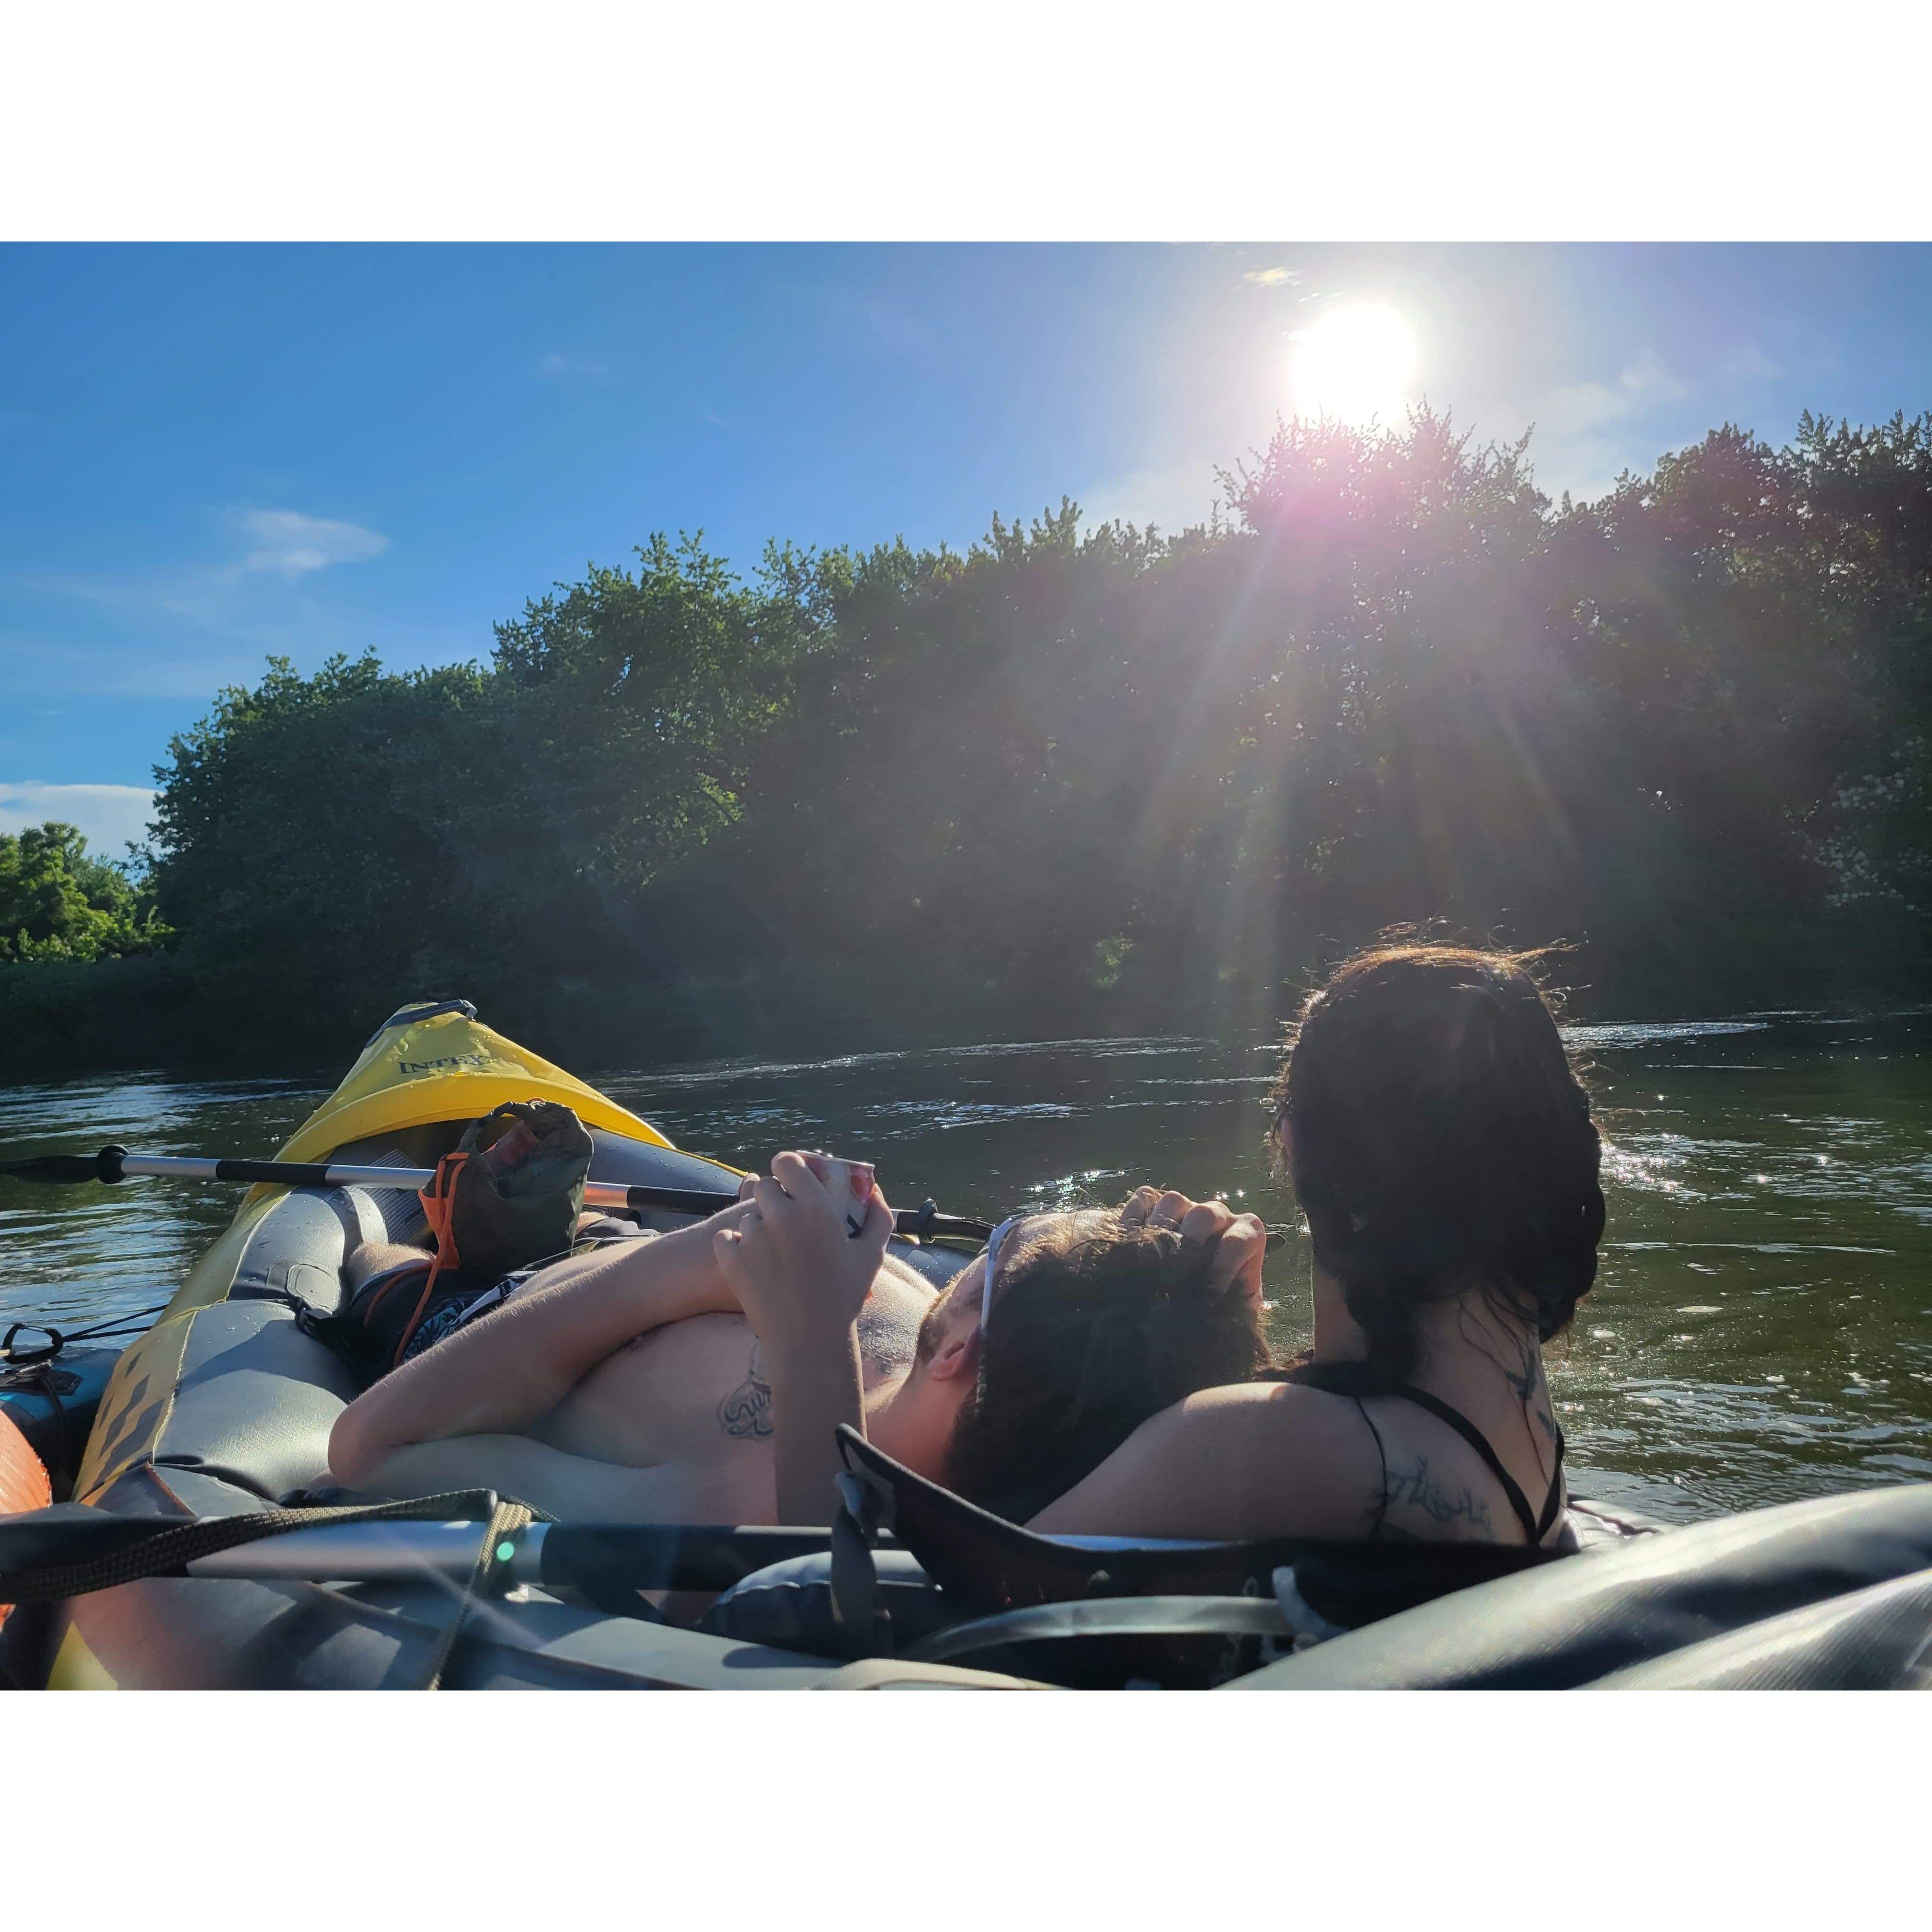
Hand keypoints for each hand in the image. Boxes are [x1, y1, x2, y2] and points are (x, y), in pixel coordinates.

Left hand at [713, 1150, 892, 1355]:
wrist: (808, 1340)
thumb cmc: (844, 1296)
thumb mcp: (872, 1254)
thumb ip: (878, 1216)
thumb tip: (873, 1189)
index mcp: (815, 1208)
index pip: (786, 1162)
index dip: (788, 1169)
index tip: (793, 1181)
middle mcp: (781, 1216)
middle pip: (764, 1186)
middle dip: (774, 1199)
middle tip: (786, 1222)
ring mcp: (752, 1238)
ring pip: (747, 1215)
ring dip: (757, 1226)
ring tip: (774, 1252)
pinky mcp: (731, 1259)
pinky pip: (725, 1237)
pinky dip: (734, 1246)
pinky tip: (753, 1262)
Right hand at [1119, 1185, 1266, 1310]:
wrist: (1196, 1298)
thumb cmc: (1220, 1303)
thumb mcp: (1233, 1307)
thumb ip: (1231, 1305)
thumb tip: (1206, 1311)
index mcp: (1244, 1236)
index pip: (1241, 1239)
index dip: (1225, 1265)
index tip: (1210, 1292)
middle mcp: (1217, 1216)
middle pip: (1205, 1213)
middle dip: (1190, 1242)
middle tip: (1176, 1272)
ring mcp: (1186, 1206)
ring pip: (1173, 1200)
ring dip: (1159, 1228)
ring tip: (1149, 1260)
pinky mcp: (1156, 1204)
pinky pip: (1144, 1198)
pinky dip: (1134, 1217)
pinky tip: (1129, 1244)